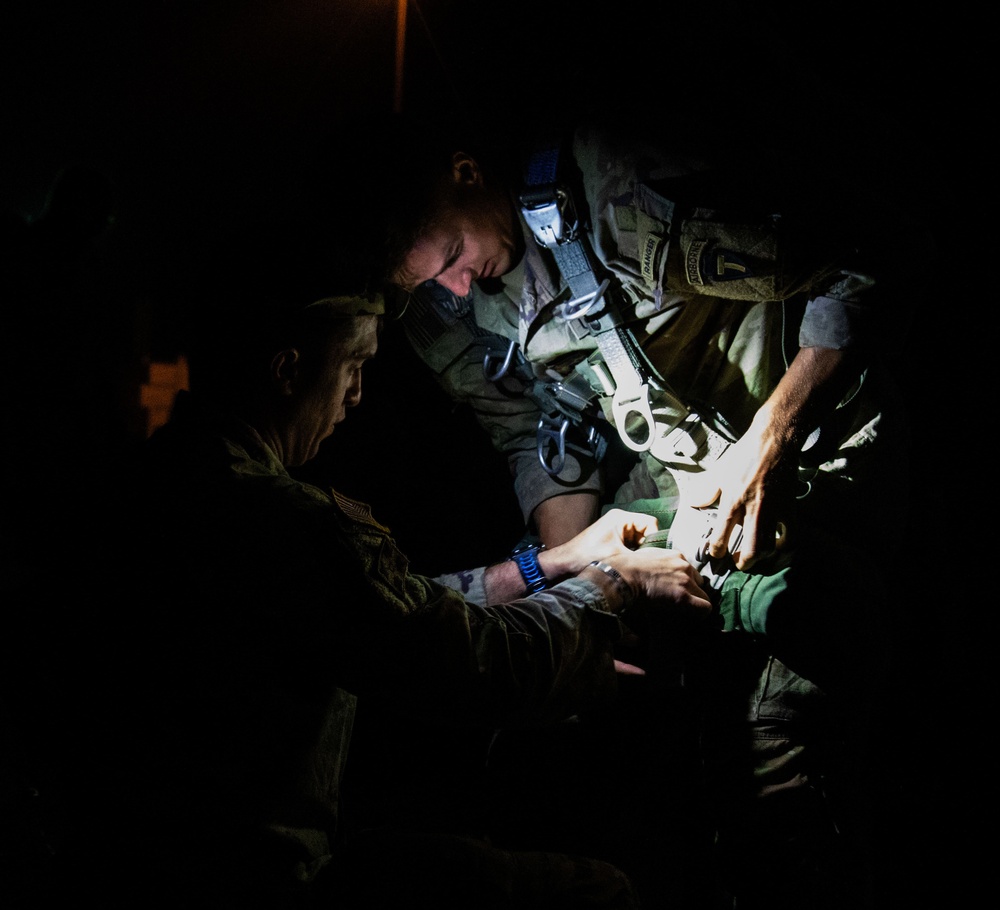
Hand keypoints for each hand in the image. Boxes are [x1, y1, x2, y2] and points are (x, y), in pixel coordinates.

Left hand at [541, 508, 657, 578]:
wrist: (563, 566)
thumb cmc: (587, 559)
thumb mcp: (617, 558)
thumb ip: (641, 557)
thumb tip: (660, 561)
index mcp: (621, 518)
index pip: (651, 523)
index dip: (654, 539)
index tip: (651, 556)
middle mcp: (619, 520)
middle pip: (646, 532)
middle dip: (646, 548)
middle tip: (644, 563)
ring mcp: (615, 530)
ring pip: (639, 541)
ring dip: (639, 553)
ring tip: (636, 566)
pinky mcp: (612, 540)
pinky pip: (631, 546)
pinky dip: (632, 556)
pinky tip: (629, 567)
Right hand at [610, 547, 712, 613]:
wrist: (622, 575)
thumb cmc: (627, 568)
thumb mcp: (645, 557)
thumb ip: (654, 561)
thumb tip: (649, 570)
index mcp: (675, 555)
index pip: (688, 569)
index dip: (683, 581)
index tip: (674, 589)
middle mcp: (684, 565)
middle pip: (698, 581)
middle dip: (690, 590)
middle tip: (677, 600)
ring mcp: (685, 581)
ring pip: (702, 595)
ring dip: (694, 602)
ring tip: (682, 611)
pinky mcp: (683, 597)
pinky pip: (705, 607)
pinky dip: (701, 614)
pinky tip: (692, 618)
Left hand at [691, 423, 797, 570]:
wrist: (773, 441)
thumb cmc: (744, 455)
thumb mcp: (719, 471)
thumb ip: (706, 490)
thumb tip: (693, 503)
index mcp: (732, 501)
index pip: (721, 535)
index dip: (716, 550)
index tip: (715, 553)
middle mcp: (753, 510)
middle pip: (750, 550)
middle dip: (742, 562)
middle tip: (736, 563)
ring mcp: (774, 511)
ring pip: (769, 546)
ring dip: (761, 557)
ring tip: (753, 557)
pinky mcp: (789, 509)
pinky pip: (791, 536)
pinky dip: (784, 545)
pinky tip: (777, 545)